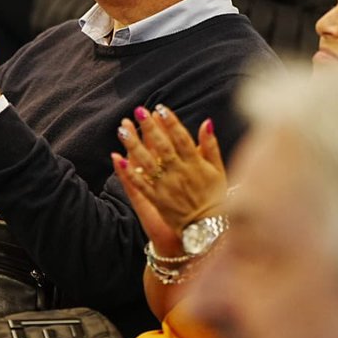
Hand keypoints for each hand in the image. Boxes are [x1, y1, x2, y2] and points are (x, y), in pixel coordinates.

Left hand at [112, 105, 225, 255]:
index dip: (170, 122)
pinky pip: (140, 184)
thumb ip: (210, 146)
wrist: (208, 228)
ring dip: (134, 145)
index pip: (181, 138)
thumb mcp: (218, 170)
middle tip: (138, 110)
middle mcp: (179, 173)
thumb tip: (207, 122)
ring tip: (122, 129)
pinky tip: (118, 159)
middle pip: (162, 147)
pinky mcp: (157, 199)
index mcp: (195, 164)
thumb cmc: (215, 197)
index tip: (160, 108)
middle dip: (149, 127)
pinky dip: (129, 172)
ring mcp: (166, 187)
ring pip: (147, 163)